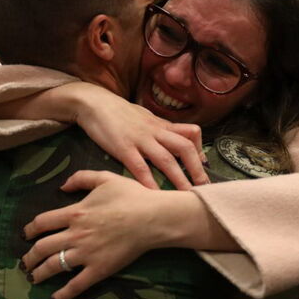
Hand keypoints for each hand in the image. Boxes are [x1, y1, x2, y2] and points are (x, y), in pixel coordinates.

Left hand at [20, 170, 178, 298]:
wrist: (152, 218)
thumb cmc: (131, 196)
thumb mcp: (105, 178)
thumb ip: (81, 178)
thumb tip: (61, 186)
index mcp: (75, 213)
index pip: (43, 223)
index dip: (30, 229)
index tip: (26, 235)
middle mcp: (75, 234)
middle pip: (42, 247)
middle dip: (29, 257)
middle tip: (25, 262)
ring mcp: (85, 254)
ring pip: (53, 266)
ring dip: (39, 274)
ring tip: (33, 278)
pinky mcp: (98, 269)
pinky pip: (76, 285)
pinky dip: (63, 294)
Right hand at [68, 83, 207, 189]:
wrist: (94, 103)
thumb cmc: (118, 112)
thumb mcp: (144, 116)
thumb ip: (158, 128)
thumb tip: (171, 138)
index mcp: (161, 125)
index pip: (191, 132)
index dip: (200, 150)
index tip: (203, 167)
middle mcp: (155, 131)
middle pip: (185, 147)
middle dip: (197, 169)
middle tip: (204, 188)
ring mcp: (140, 139)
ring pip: (166, 159)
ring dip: (179, 179)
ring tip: (187, 196)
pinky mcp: (123, 147)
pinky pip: (139, 167)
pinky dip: (149, 182)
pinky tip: (154, 196)